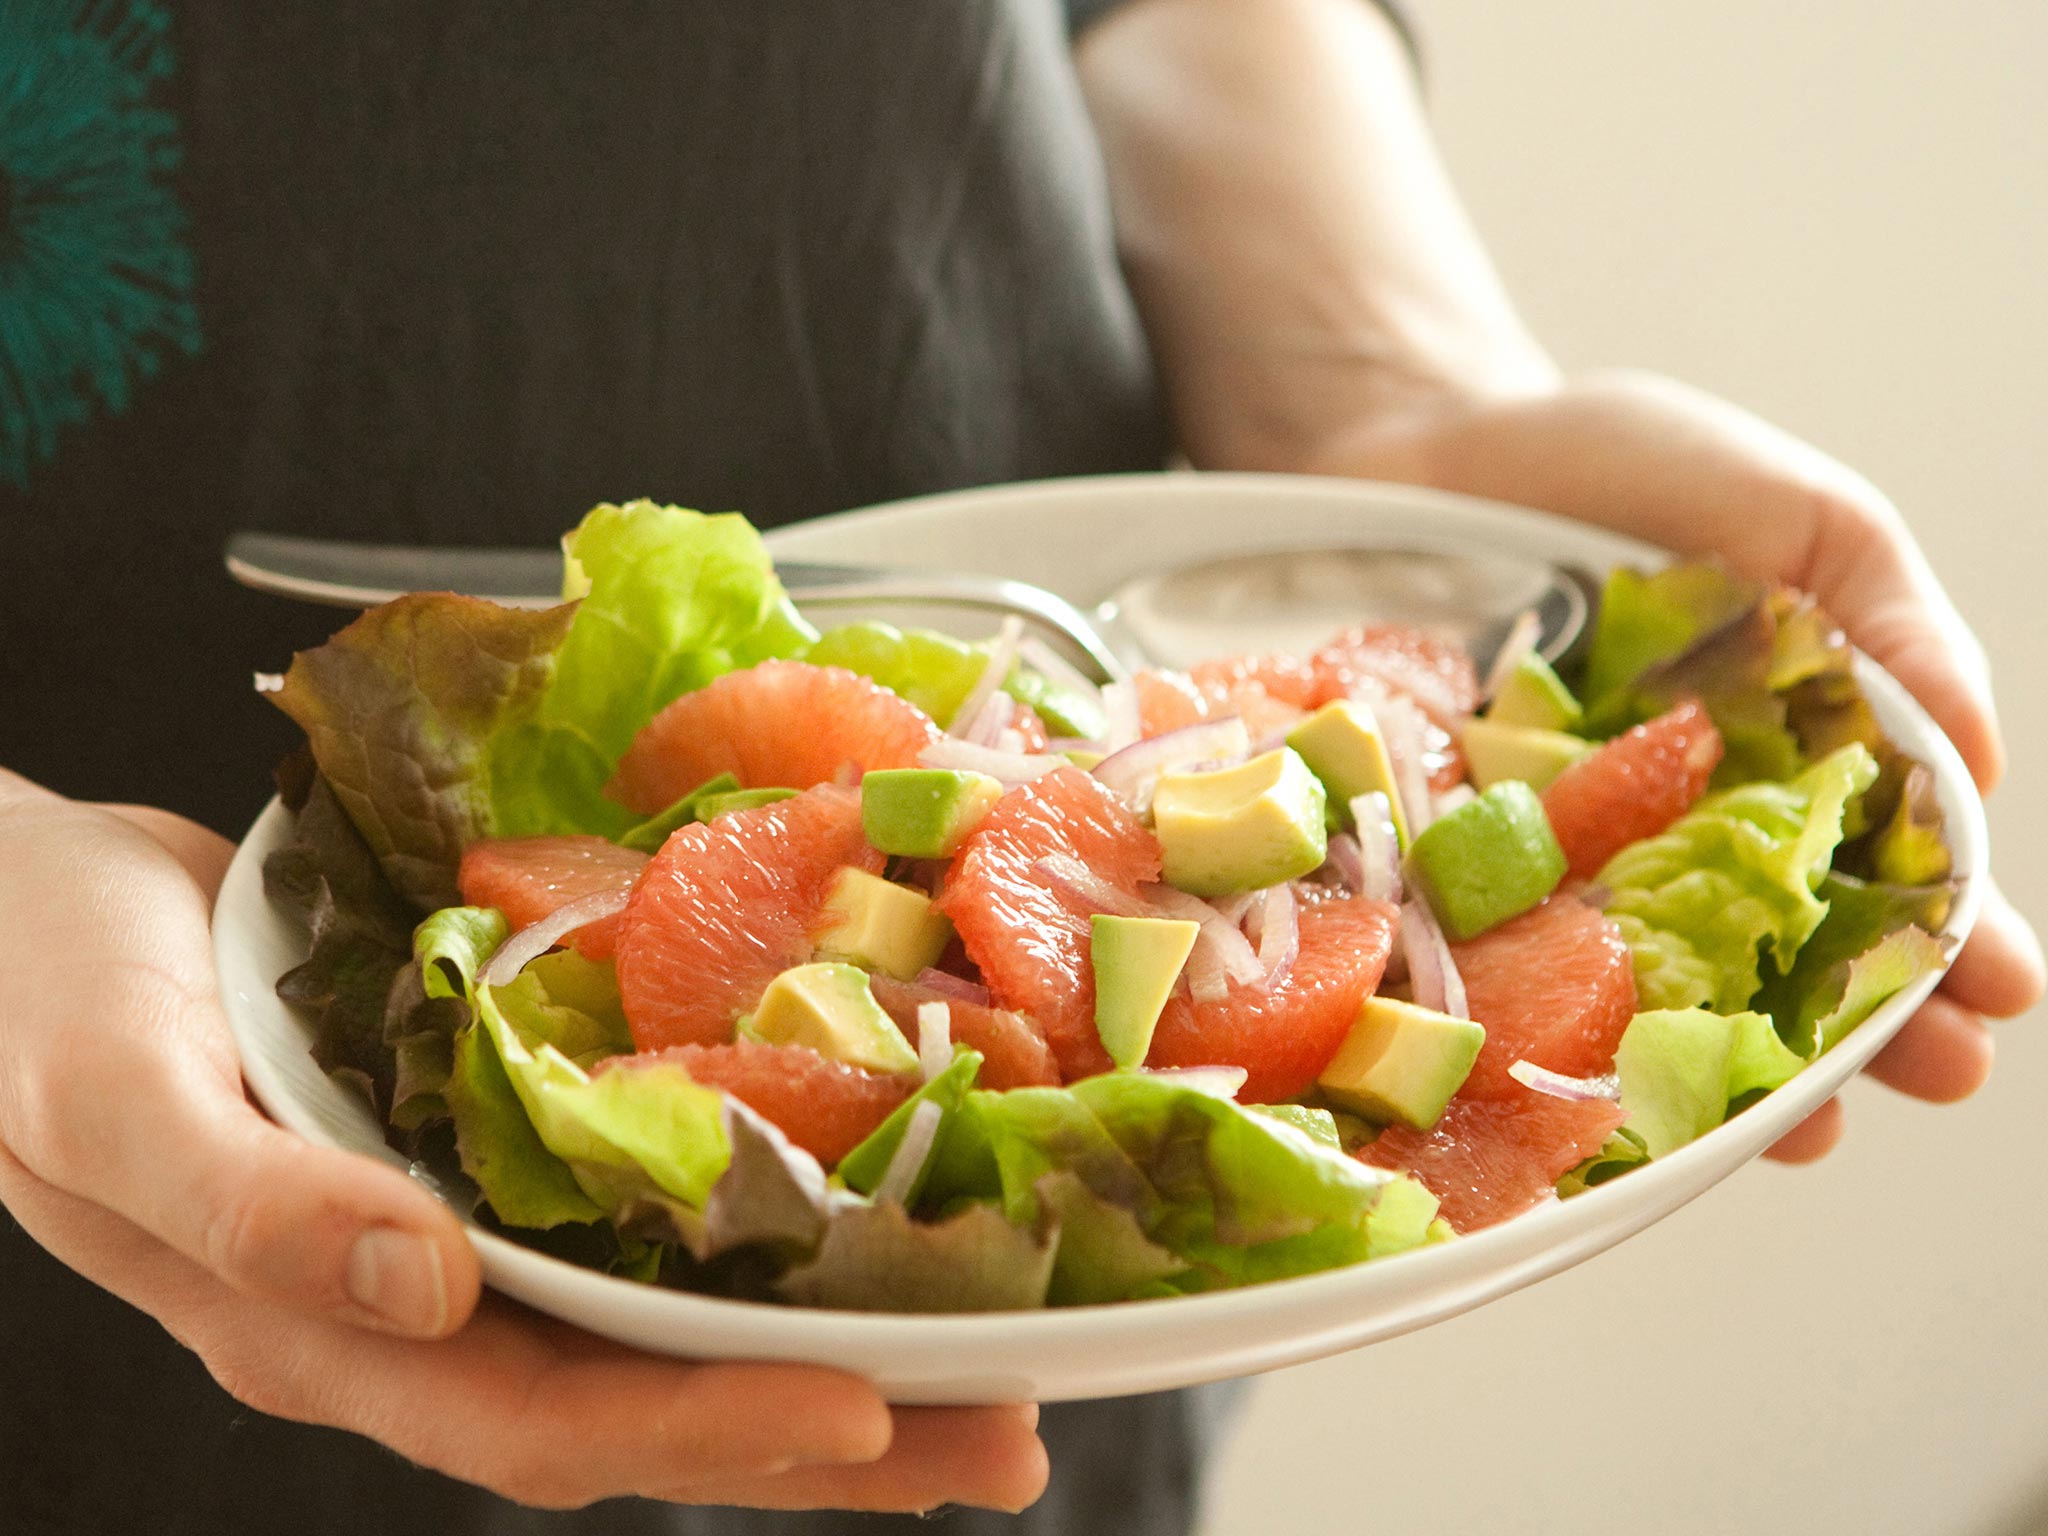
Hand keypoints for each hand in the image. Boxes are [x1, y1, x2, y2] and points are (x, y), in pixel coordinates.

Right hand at [0, 771, 1046, 1512]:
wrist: (19, 918)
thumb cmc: (33, 999)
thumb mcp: (111, 1095)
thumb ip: (250, 1209)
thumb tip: (422, 1287)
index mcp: (329, 1332)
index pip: (547, 1423)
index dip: (708, 1432)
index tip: (866, 1413)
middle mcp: (416, 1314)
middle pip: (647, 1409)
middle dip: (827, 1433)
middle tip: (1005, 1432)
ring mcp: (455, 1246)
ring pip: (663, 1335)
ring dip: (821, 1354)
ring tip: (983, 1356)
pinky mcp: (483, 1162)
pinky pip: (634, 1231)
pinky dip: (749, 1242)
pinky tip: (846, 1219)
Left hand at [1309, 370, 2044, 1158]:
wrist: (1420, 441)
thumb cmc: (1615, 468)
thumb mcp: (1795, 512)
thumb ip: (1893, 625)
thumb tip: (1983, 769)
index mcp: (1790, 752)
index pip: (1890, 866)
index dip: (1950, 933)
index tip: (1995, 992)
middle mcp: (1688, 826)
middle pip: (1791, 949)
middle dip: (1873, 1023)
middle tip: (1935, 1075)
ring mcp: (1571, 856)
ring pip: (1660, 986)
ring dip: (1740, 1061)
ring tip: (1808, 1123)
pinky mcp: (1454, 861)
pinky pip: (1508, 959)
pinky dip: (1555, 1028)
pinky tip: (1612, 1090)